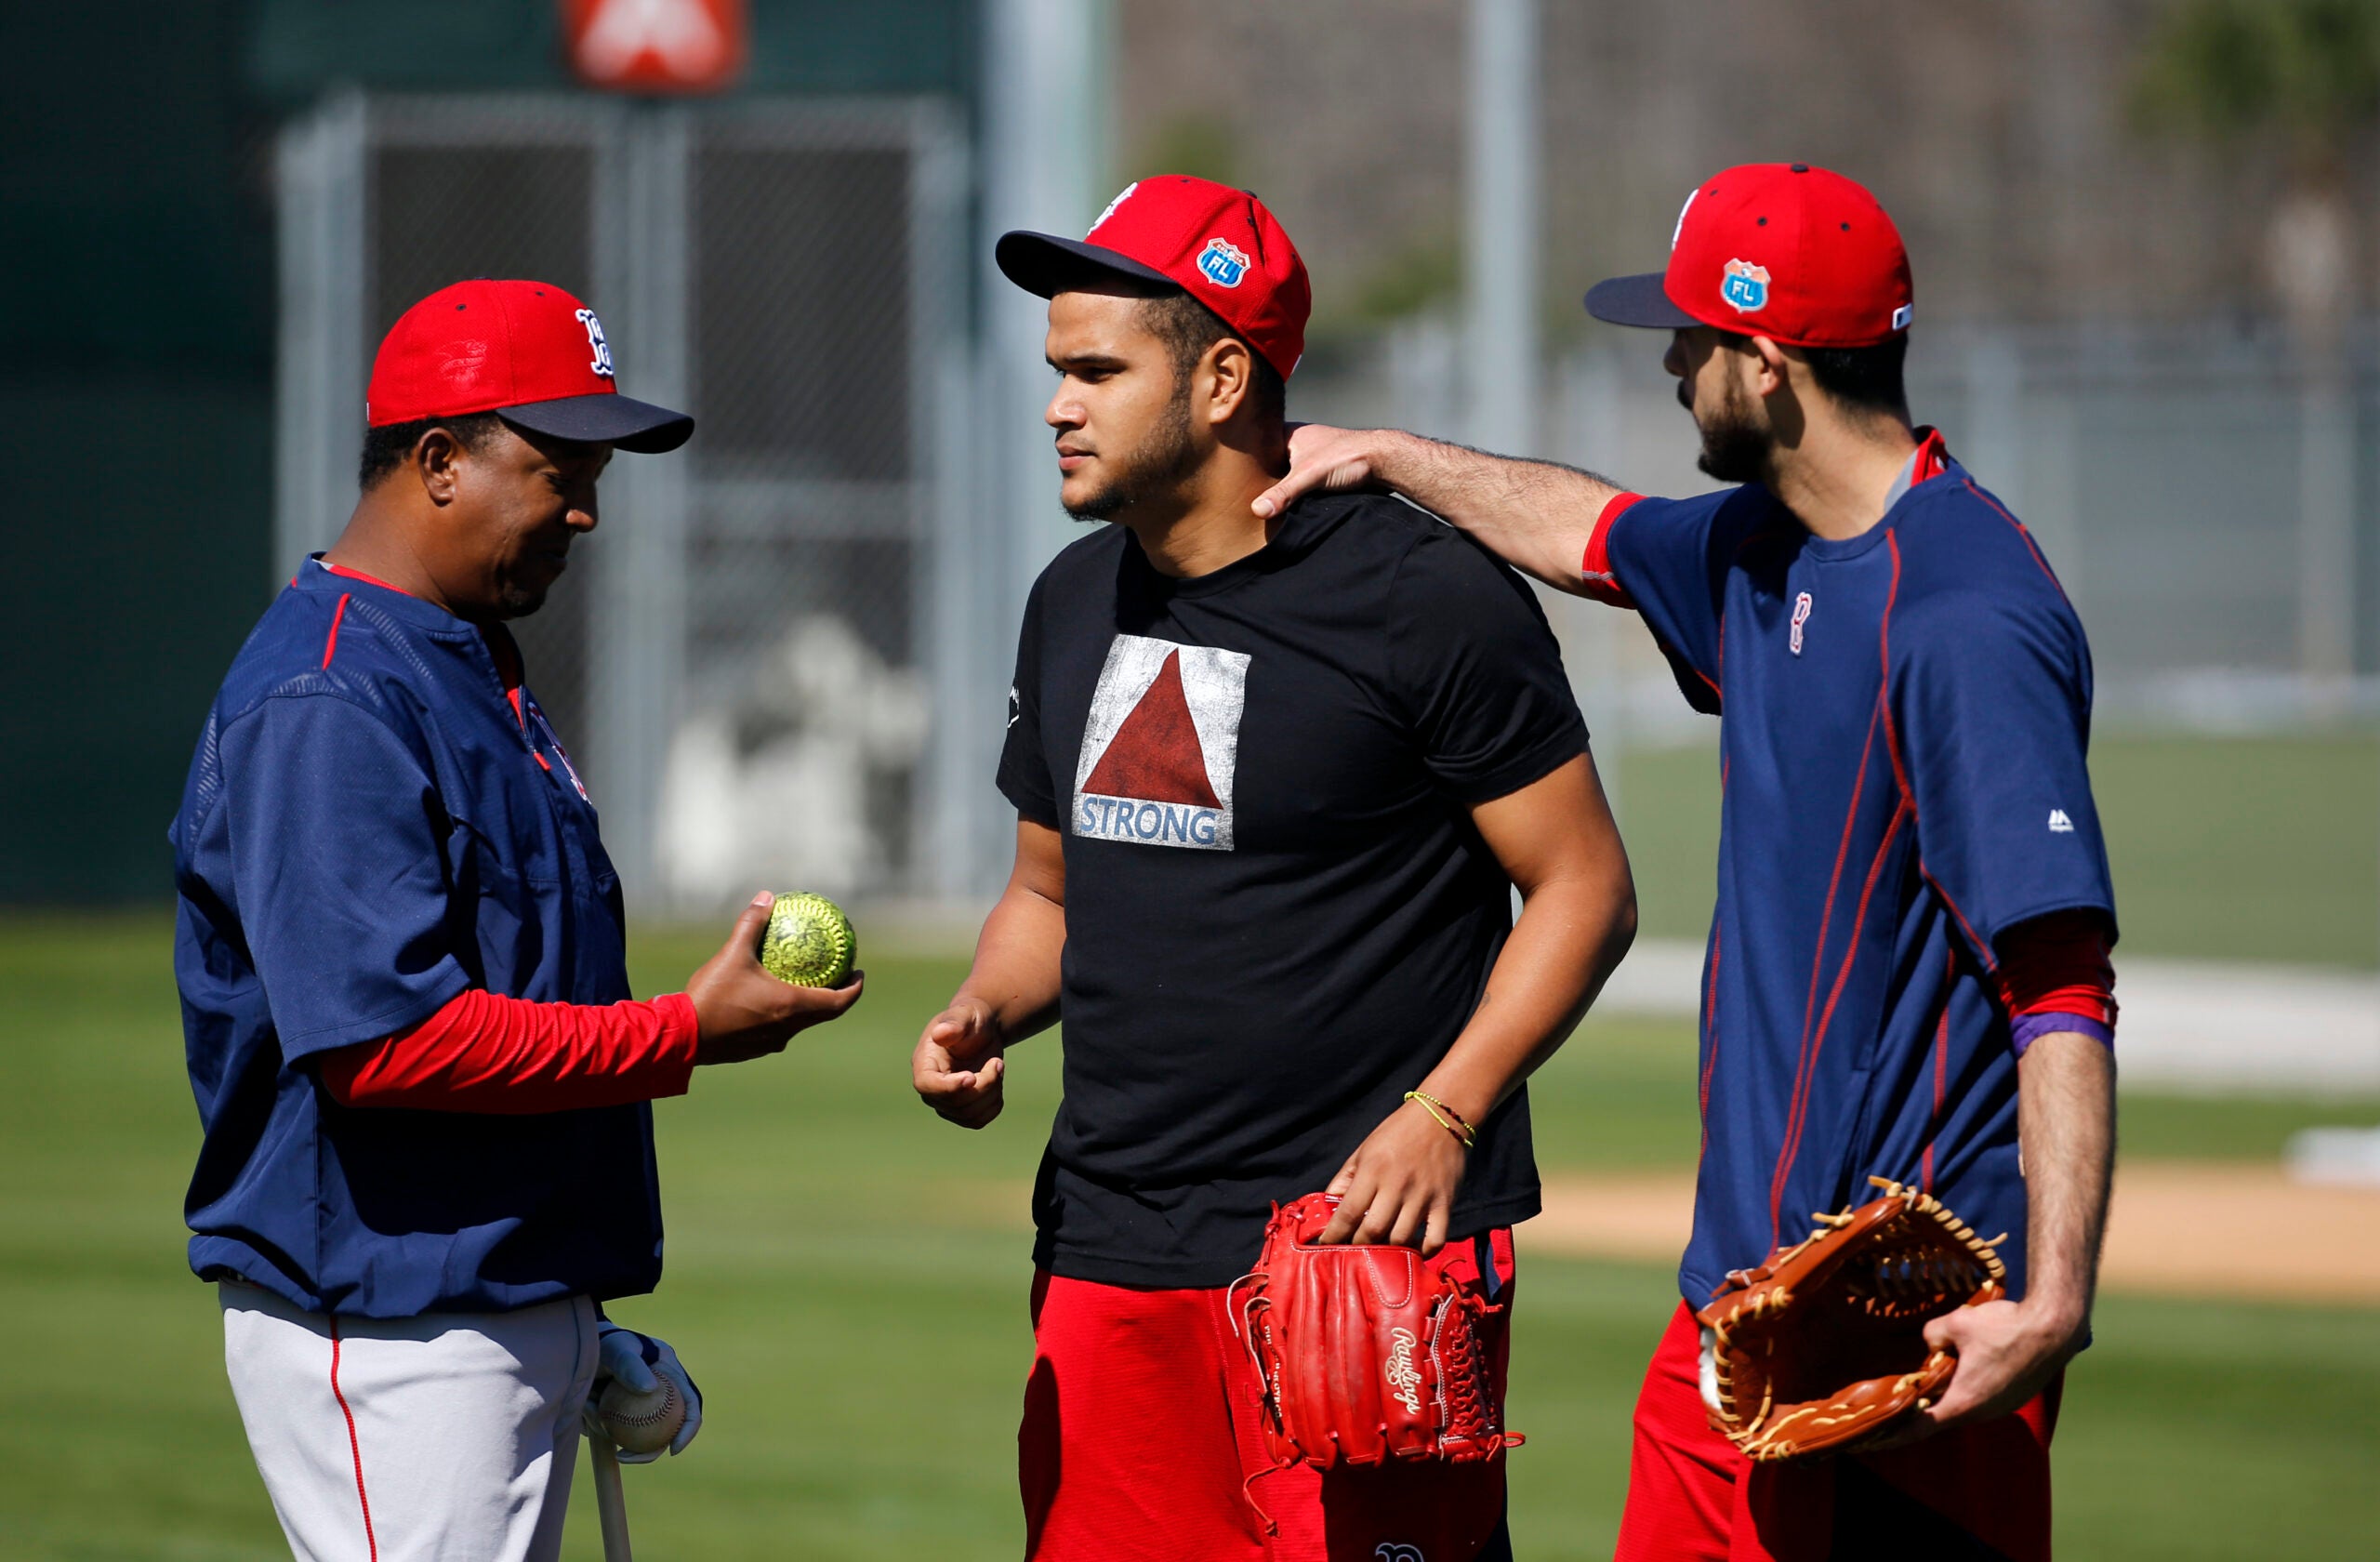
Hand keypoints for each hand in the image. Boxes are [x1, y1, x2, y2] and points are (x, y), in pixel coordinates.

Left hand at [583, 1322, 703, 1462]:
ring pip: (635, 1435)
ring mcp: (640, 1406)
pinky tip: (584, 1412)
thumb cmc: (605, 1343)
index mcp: (670, 1375)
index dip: (688, 1429)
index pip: (690, 1404)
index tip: (674, 1449)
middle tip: (623, 1457)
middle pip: (665, 1430)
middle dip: (647, 1451)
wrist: (581, 1345)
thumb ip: (631, 1366)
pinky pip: (614, 1432)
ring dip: (609, 1427)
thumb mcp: (618, 1350)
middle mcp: (660, 1393)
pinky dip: (598, 1427)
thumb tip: (650, 1390)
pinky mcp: (621, 1415)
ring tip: (588, 1406)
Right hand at [685, 892, 863, 1065]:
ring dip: (810, 1006)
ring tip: (807, 984)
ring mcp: (771, 1042)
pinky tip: (770, 1001)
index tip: (859, 972)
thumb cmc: (712, 995)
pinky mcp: (754, 1049)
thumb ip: (752, 923)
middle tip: (839, 974)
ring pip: (801, 1023)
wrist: (681, 1036)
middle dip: (837, 995)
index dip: (855, 988)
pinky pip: (779, 1030)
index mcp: (792, 1006)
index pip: (839, 1002)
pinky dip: (785, 1015)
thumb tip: (767, 897)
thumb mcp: (732, 954)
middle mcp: (788, 1028)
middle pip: (825, 1014)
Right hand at [912, 996, 1004, 1127]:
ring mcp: (944, 1102)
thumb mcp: (965, 1014)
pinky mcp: (961, 1110)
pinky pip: (978, 1121)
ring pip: (969, 1115)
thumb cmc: (971, 1019)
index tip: (972, 1077)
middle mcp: (931, 1087)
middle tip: (997, 1062)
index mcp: (924, 1063)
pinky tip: (996, 1083)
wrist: (982, 1031)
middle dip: (984, 1084)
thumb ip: (954, 1024)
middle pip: (954, 1103)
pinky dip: (993, 1104)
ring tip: (997, 1068)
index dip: (949, 1087)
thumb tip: (941, 1034)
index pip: (927, 1086)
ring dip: (992, 1093)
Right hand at [1250, 424, 1394, 518]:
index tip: (1234, 477)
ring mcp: (1316, 456)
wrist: (1385, 461)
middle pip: (1275, 462)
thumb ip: (1283, 494)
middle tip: (1246, 495)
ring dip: (1285, 487)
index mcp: (1292, 434)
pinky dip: (1300, 492)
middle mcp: (1303, 443)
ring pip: (1291, 473)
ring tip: (1267, 504)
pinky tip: (1292, 505)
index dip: (1249, 460)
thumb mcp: (1309, 477)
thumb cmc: (1348, 457)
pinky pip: (1306, 482)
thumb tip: (1257, 510)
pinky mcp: (1329, 470)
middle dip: (1266, 478)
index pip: (1261, 445)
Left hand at [1316, 1097, 1468, 1254]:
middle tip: (1354, 1250)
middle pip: (1373, 1231)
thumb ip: (1344, 1180)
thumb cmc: (1396, 1133)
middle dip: (1359, 1247)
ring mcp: (1423, 1196)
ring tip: (1380, 1252)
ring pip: (1402, 1239)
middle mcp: (1397, 1186)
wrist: (1440, 1117)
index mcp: (1373, 1171)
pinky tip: (1413, 1250)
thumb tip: (1328, 1207)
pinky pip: (1436, 1238)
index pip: (1348, 1212)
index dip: (1334, 1235)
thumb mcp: (1363, 1151)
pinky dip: (1424, 1252)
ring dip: (1389, 1251)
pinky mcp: (1445, 1203)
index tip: (1325, 1246)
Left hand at [1913, 1298, 2086, 1434]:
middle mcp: (1984, 1412)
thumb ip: (1933, 1335)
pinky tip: (1963, 1370)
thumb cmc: (2005, 1328)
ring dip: (1947, 1396)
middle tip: (1896, 1405)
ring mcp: (2003, 1407)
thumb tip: (1930, 1344)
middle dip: (1919, 1410)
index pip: (1922, 1427)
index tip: (1877, 1441)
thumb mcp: (1957, 1323)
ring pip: (1965, 1405)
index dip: (1897, 1434)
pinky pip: (1984, 1398)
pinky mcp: (2015, 1397)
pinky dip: (1968, 1389)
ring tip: (1927, 1383)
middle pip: (1943, 1416)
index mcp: (1964, 1402)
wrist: (2054, 1329)